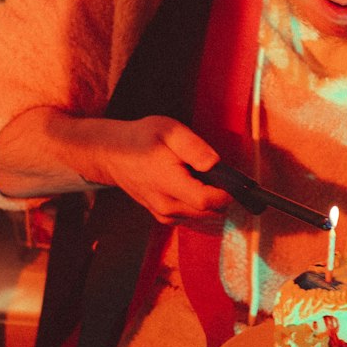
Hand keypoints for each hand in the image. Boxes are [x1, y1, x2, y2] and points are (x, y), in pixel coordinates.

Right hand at [81, 115, 231, 225]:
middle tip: (216, 172)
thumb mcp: (169, 130)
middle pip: (208, 211)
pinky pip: (190, 215)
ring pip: (201, 215)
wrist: (112, 153)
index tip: (233, 179)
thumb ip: (194, 147)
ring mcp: (163, 213)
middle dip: (220, 194)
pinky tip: (190, 184)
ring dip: (209, 199)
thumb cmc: (141, 139)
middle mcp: (166, 205)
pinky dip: (197, 202)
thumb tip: (215, 164)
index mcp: (168, 183)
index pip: (206, 201)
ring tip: (199, 175)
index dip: (226, 193)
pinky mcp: (162, 216)